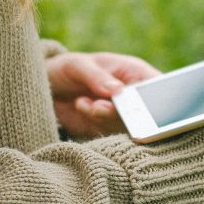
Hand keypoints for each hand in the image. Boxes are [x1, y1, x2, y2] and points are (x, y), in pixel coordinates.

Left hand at [46, 52, 160, 139]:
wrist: (45, 90)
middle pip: (146, 114)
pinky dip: (93, 125)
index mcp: (135, 74)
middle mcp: (133, 97)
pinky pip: (109, 137)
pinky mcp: (107, 131)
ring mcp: (121, 116)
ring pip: (127, 127)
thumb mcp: (78, 66)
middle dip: (122, 113)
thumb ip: (97, 77)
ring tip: (82, 102)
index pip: (157, 88)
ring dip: (103, 117)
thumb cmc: (67, 69)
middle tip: (97, 106)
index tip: (136, 104)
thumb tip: (117, 90)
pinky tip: (80, 105)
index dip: (156, 99)